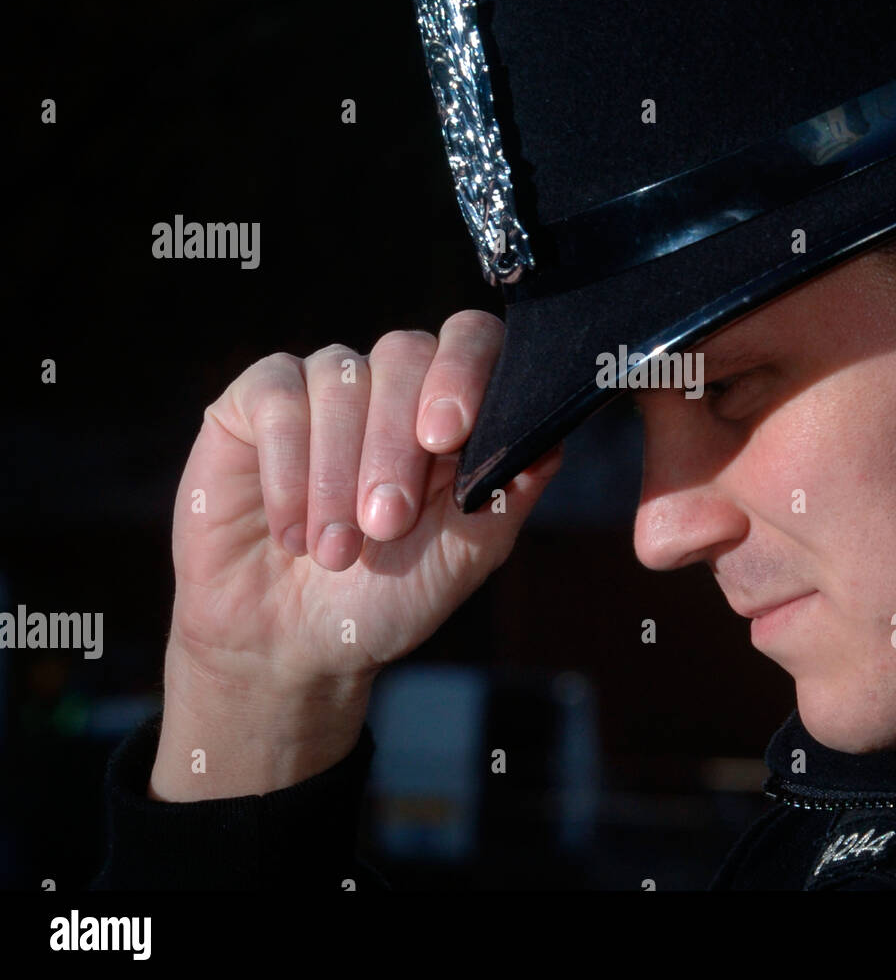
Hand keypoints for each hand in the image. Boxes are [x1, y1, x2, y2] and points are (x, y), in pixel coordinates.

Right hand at [150, 313, 561, 798]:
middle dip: (395, 445)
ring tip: (336, 553)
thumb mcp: (463, 557)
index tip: (447, 434)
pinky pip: (275, 399)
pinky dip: (287, 470)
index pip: (473, 339)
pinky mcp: (256, 402)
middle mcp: (392, 384)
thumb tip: (550, 441)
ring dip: (337, 474)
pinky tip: (292, 532)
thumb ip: (506, 495)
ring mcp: (323, 386)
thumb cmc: (389, 595)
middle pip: (404, 354)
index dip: (464, 369)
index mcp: (452, 408)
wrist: (294, 644)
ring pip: (338, 379)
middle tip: (387, 524)